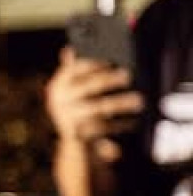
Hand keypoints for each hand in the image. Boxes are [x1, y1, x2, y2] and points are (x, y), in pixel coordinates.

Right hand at [46, 47, 144, 161]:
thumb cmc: (75, 111)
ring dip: (121, 103)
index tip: (111, 59)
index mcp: (57, 87)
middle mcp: (60, 102)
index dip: (93, 63)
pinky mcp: (82, 136)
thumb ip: (70, 71)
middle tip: (127, 75)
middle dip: (110, 80)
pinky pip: (105, 128)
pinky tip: (133, 121)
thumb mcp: (69, 92)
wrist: (74, 147)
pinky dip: (120, 125)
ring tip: (138, 100)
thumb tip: (69, 48)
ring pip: (100, 107)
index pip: (74, 69)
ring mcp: (70, 119)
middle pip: (90, 87)